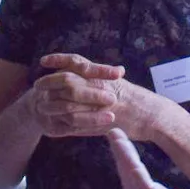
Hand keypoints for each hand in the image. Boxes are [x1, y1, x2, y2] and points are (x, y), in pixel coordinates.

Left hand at [34, 53, 167, 141]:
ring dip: (53, 105)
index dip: (59, 60)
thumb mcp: (116, 84)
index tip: (43, 60)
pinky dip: (65, 126)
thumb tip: (83, 74)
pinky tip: (53, 128)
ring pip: (69, 103)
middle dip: (49, 82)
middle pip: (67, 80)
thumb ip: (99, 80)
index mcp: (102, 75)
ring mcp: (99, 104)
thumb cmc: (137, 100)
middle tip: (36, 85)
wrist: (153, 116)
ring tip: (40, 107)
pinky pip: (78, 124)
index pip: (76, 62)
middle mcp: (99, 86)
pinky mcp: (100, 121)